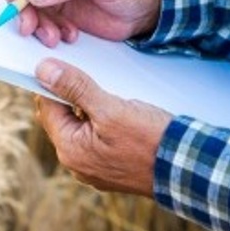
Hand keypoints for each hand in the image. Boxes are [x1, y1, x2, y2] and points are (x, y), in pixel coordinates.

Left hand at [34, 58, 171, 196]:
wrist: (186, 168)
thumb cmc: (150, 140)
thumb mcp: (110, 108)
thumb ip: (75, 88)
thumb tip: (43, 70)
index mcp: (70, 150)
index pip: (47, 107)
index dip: (53, 82)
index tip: (63, 62)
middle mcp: (77, 164)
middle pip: (63, 117)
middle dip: (73, 95)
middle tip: (93, 77)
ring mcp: (94, 168)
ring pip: (81, 126)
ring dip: (90, 107)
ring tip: (111, 93)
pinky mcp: (111, 167)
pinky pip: (97, 138)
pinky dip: (103, 122)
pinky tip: (120, 111)